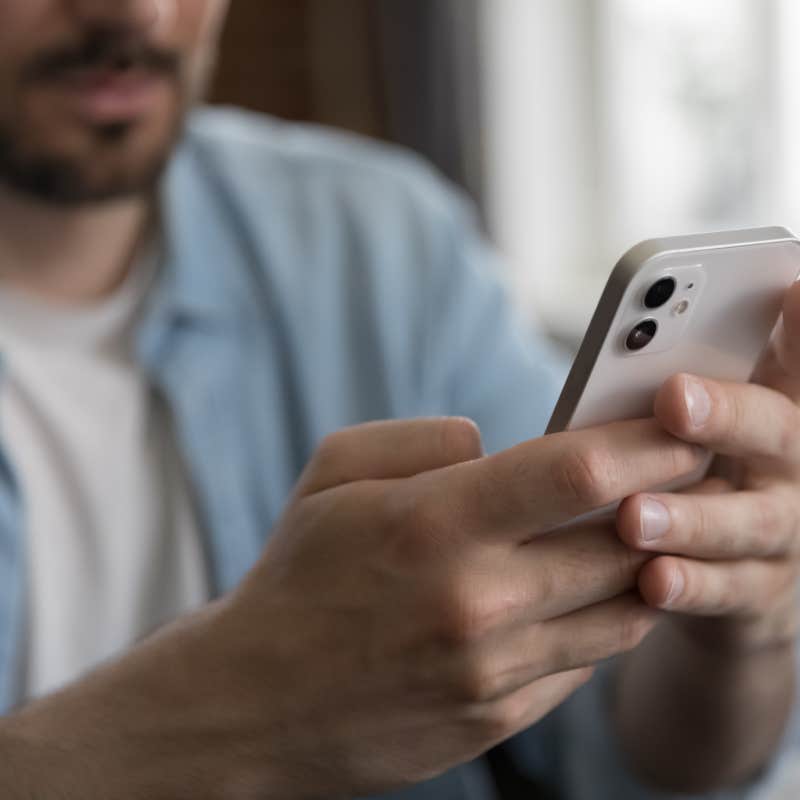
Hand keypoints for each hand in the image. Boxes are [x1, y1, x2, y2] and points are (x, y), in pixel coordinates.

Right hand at [203, 415, 701, 797]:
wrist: (256, 700)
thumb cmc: (297, 574)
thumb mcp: (333, 471)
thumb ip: (423, 437)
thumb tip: (495, 443)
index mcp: (432, 523)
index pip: (576, 472)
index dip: (643, 441)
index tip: (678, 426)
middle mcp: (475, 600)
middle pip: (621, 541)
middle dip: (668, 498)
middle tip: (686, 470)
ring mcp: (492, 669)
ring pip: (621, 608)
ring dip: (647, 564)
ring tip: (644, 529)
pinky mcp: (498, 716)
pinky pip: (584, 661)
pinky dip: (603, 619)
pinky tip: (589, 594)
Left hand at [617, 282, 799, 651]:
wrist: (732, 571)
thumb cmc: (700, 472)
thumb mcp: (706, 420)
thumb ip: (691, 378)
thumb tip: (631, 328)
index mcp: (774, 404)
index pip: (795, 357)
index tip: (794, 284)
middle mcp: (793, 461)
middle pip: (776, 429)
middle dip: (727, 413)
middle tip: (675, 397)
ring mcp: (784, 529)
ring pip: (748, 522)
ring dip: (692, 518)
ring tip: (634, 516)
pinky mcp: (761, 591)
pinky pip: (728, 591)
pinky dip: (690, 584)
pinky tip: (652, 580)